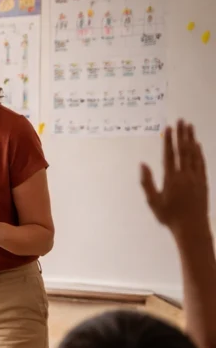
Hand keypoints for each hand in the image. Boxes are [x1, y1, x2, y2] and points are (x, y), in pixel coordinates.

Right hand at [141, 121, 208, 236]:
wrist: (192, 227)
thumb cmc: (169, 216)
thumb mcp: (153, 202)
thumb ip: (147, 182)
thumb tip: (142, 165)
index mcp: (171, 179)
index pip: (169, 155)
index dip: (168, 140)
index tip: (168, 128)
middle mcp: (184, 175)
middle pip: (183, 150)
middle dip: (181, 134)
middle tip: (181, 120)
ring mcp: (196, 177)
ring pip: (193, 154)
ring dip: (191, 139)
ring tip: (190, 126)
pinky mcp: (203, 181)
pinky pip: (201, 163)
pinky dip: (199, 152)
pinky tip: (197, 145)